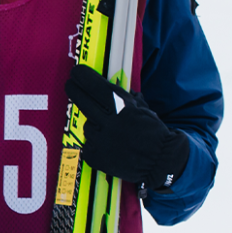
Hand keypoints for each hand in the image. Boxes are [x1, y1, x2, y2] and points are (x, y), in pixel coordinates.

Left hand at [64, 65, 188, 189]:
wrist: (162, 161)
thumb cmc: (154, 133)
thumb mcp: (142, 109)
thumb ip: (125, 99)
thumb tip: (107, 88)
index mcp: (123, 109)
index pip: (97, 88)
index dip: (84, 78)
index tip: (76, 72)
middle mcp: (110, 124)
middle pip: (83, 102)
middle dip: (74, 91)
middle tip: (70, 84)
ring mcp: (101, 142)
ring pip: (87, 126)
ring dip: (93, 124)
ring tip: (108, 130)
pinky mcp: (96, 157)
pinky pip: (88, 144)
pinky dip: (95, 143)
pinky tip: (108, 145)